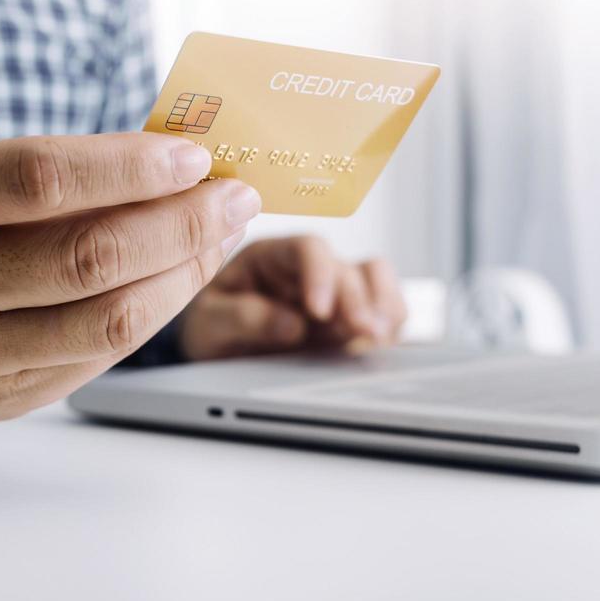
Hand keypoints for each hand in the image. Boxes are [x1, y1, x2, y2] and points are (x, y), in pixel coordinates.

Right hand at [0, 133, 260, 419]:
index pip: (39, 181)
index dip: (129, 167)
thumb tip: (177, 162)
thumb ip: (49, 168)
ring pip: (106, 320)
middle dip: (181, 223)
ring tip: (221, 234)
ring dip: (185, 273)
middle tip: (233, 194)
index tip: (192, 154)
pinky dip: (154, 310)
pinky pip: (99, 355)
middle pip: (84, 258)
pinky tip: (178, 276)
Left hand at [178, 236, 406, 359]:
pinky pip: (384, 307)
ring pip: (374, 278)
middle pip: (345, 268)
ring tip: (376, 336)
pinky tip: (381, 342)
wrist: (216, 353)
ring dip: (382, 305)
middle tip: (359, 331)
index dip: (319, 273)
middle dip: (356, 299)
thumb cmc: (211, 326)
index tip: (318, 310)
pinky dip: (390, 322)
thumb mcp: (209, 322)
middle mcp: (306, 269)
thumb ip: (242, 318)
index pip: (306, 247)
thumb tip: (290, 325)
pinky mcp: (349, 317)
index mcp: (270, 257)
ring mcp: (332, 291)